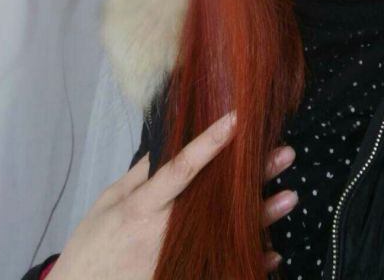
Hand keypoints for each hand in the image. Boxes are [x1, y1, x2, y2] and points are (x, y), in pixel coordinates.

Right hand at [47, 111, 297, 278]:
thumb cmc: (93, 247)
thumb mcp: (108, 204)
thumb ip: (140, 175)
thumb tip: (169, 144)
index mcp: (142, 207)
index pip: (181, 169)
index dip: (209, 143)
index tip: (237, 119)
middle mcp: (165, 232)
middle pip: (216, 199)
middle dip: (251, 175)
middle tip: (283, 153)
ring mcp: (178, 259)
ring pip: (226, 234)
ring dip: (261, 216)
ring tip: (290, 196)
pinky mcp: (184, 277)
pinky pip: (222, 270)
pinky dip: (249, 260)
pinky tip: (273, 252)